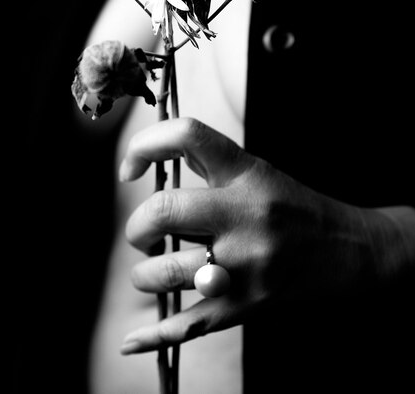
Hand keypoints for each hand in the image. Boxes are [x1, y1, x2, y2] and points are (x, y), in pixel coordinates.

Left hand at [119, 117, 412, 353]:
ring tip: (153, 274)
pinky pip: (189, 324)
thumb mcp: (256, 173)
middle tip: (141, 235)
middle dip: (136, 227)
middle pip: (163, 211)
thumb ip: (208, 167)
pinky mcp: (249, 305)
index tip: (129, 170)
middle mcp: (247, 214)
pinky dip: (153, 336)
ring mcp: (248, 264)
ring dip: (145, 276)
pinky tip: (131, 340)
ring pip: (166, 273)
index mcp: (247, 173)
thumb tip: (146, 160)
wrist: (350, 248)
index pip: (186, 137)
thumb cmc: (293, 207)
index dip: (144, 146)